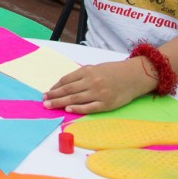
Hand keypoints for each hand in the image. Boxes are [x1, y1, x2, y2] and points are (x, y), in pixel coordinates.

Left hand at [42, 58, 157, 113]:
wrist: (134, 76)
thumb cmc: (113, 72)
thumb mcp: (95, 68)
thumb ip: (81, 76)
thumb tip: (63, 85)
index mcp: (87, 71)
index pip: (66, 80)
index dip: (55, 87)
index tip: (47, 92)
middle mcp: (92, 81)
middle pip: (68, 90)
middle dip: (54, 96)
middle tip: (43, 101)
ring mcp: (99, 93)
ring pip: (75, 98)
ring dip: (60, 103)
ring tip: (50, 106)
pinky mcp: (107, 103)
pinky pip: (89, 107)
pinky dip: (77, 108)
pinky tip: (68, 109)